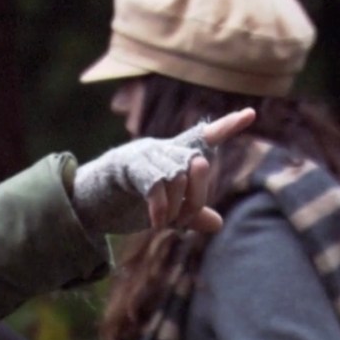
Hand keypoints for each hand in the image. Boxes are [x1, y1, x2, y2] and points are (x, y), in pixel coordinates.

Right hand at [71, 108, 256, 234]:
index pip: (203, 137)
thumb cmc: (127, 202)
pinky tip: (158, 223)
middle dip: (201, 191)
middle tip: (189, 217)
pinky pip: (156, 184)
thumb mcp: (165, 211)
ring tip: (167, 224)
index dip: (227, 127)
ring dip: (178, 205)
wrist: (87, 200)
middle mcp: (162, 148)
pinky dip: (161, 208)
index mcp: (173, 155)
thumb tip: (217, 223)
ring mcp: (145, 154)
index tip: (252, 115)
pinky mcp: (128, 166)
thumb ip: (191, 215)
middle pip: (198, 162)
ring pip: (179, 175)